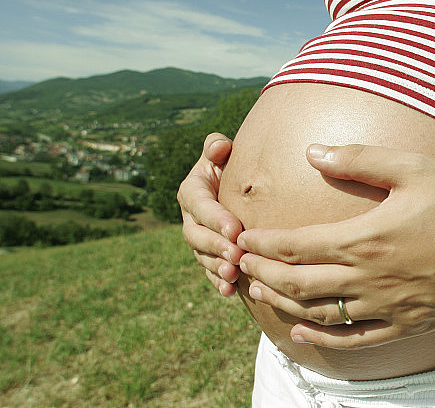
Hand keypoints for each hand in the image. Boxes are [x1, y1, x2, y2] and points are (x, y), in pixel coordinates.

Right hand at [178, 133, 244, 296]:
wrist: (240, 185)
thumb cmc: (233, 164)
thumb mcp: (223, 152)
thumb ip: (217, 147)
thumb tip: (219, 146)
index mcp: (192, 191)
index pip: (201, 205)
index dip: (215, 218)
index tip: (235, 228)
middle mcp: (191, 218)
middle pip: (197, 235)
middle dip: (216, 246)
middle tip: (236, 255)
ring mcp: (199, 240)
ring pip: (203, 256)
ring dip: (216, 267)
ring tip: (233, 274)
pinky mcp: (209, 256)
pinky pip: (209, 272)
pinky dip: (218, 282)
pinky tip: (230, 291)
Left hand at [236, 144, 434, 348]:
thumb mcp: (414, 168)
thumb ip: (359, 160)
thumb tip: (312, 151)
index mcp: (366, 239)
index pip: (296, 246)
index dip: (263, 243)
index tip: (244, 236)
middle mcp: (369, 279)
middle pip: (297, 282)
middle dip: (262, 272)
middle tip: (241, 262)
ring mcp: (387, 307)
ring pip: (318, 313)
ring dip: (283, 302)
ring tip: (261, 290)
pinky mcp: (407, 324)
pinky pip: (354, 339)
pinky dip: (322, 337)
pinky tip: (303, 332)